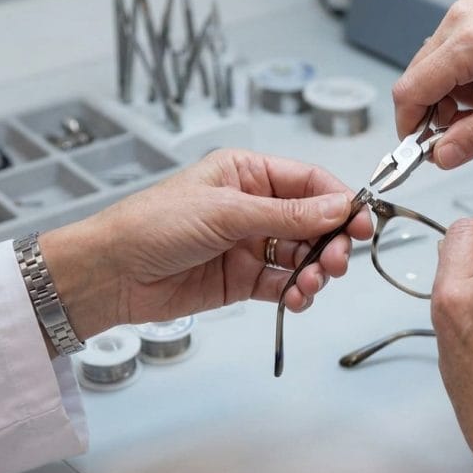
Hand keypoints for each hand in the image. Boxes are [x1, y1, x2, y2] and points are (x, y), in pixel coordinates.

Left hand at [40, 149, 372, 345]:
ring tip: (312, 283)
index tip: (361, 222)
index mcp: (248, 174)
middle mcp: (254, 207)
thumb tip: (337, 207)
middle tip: (338, 260)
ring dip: (315, 270)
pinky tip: (297, 298)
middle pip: (313, 222)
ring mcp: (250, 244)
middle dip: (331, 241)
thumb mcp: (225, 212)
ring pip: (302, 255)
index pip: (309, 182)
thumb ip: (286, 214)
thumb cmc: (153, 224)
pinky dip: (296, 293)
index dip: (338, 201)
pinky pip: (283, 284)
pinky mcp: (243, 279)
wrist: (111, 274)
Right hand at [393, 0, 472, 168]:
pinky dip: (466, 74)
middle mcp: (465, 17)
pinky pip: (452, 50)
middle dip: (436, 112)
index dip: (409, 126)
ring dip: (454, 93)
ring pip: (434, 66)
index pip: (411, 89)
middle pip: (418, 77)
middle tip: (470, 129)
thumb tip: (441, 156)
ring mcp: (470, 9)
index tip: (419, 150)